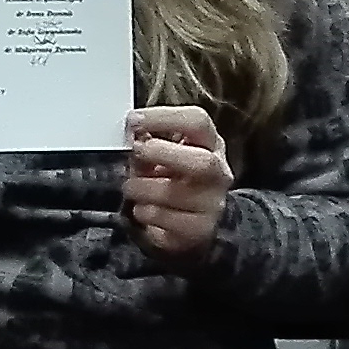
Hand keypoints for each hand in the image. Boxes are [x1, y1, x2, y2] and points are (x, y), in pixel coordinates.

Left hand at [125, 106, 232, 261]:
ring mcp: (212, 203)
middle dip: (162, 153)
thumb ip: (150, 143)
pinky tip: (143, 209)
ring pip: (175, 193)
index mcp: (210, 144)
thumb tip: (130, 136)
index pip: (197, 122)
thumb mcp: (167, 156)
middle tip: (135, 151)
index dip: (164, 118)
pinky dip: (144, 212)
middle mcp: (218, 173)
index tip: (133, 121)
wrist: (199, 223)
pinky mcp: (200, 230)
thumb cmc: (177, 179)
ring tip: (131, 188)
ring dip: (142, 188)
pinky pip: (164, 219)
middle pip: (202, 161)